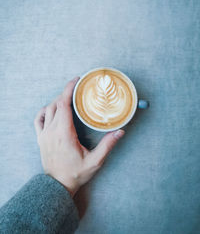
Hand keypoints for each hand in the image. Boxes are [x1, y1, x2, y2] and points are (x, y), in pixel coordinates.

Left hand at [34, 77, 124, 196]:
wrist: (57, 185)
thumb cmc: (75, 174)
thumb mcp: (95, 161)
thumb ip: (107, 145)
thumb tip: (120, 132)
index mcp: (64, 133)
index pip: (64, 104)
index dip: (69, 89)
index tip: (76, 80)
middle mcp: (52, 131)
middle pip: (57, 103)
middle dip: (67, 93)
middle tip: (78, 89)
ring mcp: (44, 134)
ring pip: (48, 109)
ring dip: (58, 100)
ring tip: (69, 98)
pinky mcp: (40, 138)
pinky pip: (38, 119)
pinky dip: (45, 110)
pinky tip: (51, 109)